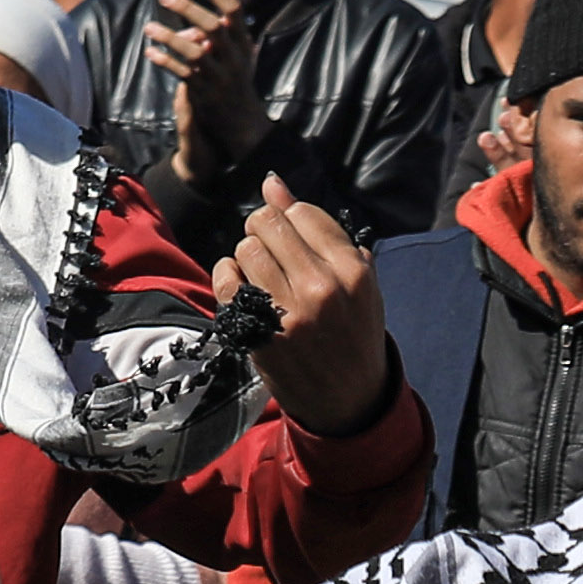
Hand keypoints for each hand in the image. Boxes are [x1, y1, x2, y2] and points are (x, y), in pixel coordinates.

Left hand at [143, 0, 261, 180]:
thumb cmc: (234, 79)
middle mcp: (235, 57)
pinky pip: (182, 73)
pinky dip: (165, 62)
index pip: (233, 9)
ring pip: (195, 51)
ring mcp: (220, 75)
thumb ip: (214, 35)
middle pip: (212, 26)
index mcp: (243, 42)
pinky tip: (150, 52)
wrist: (241, 120)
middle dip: (187, 8)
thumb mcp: (234, 54)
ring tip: (148, 27)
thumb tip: (187, 24)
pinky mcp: (205, 92)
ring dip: (169, 37)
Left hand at [222, 177, 400, 434]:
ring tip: (261, 273)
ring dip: (248, 254)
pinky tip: (242, 285)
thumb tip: (273, 182)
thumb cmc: (352, 333)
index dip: (291, 218)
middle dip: (263, 228)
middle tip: (271, 249)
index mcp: (353, 271)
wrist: (348, 401)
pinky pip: (226, 280)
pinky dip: (227, 275)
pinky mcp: (258, 334)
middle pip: (268, 223)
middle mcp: (321, 288)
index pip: (303, 213)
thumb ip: (321, 231)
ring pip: (246, 248)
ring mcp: (287, 313)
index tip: (292, 237)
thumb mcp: (356, 282)